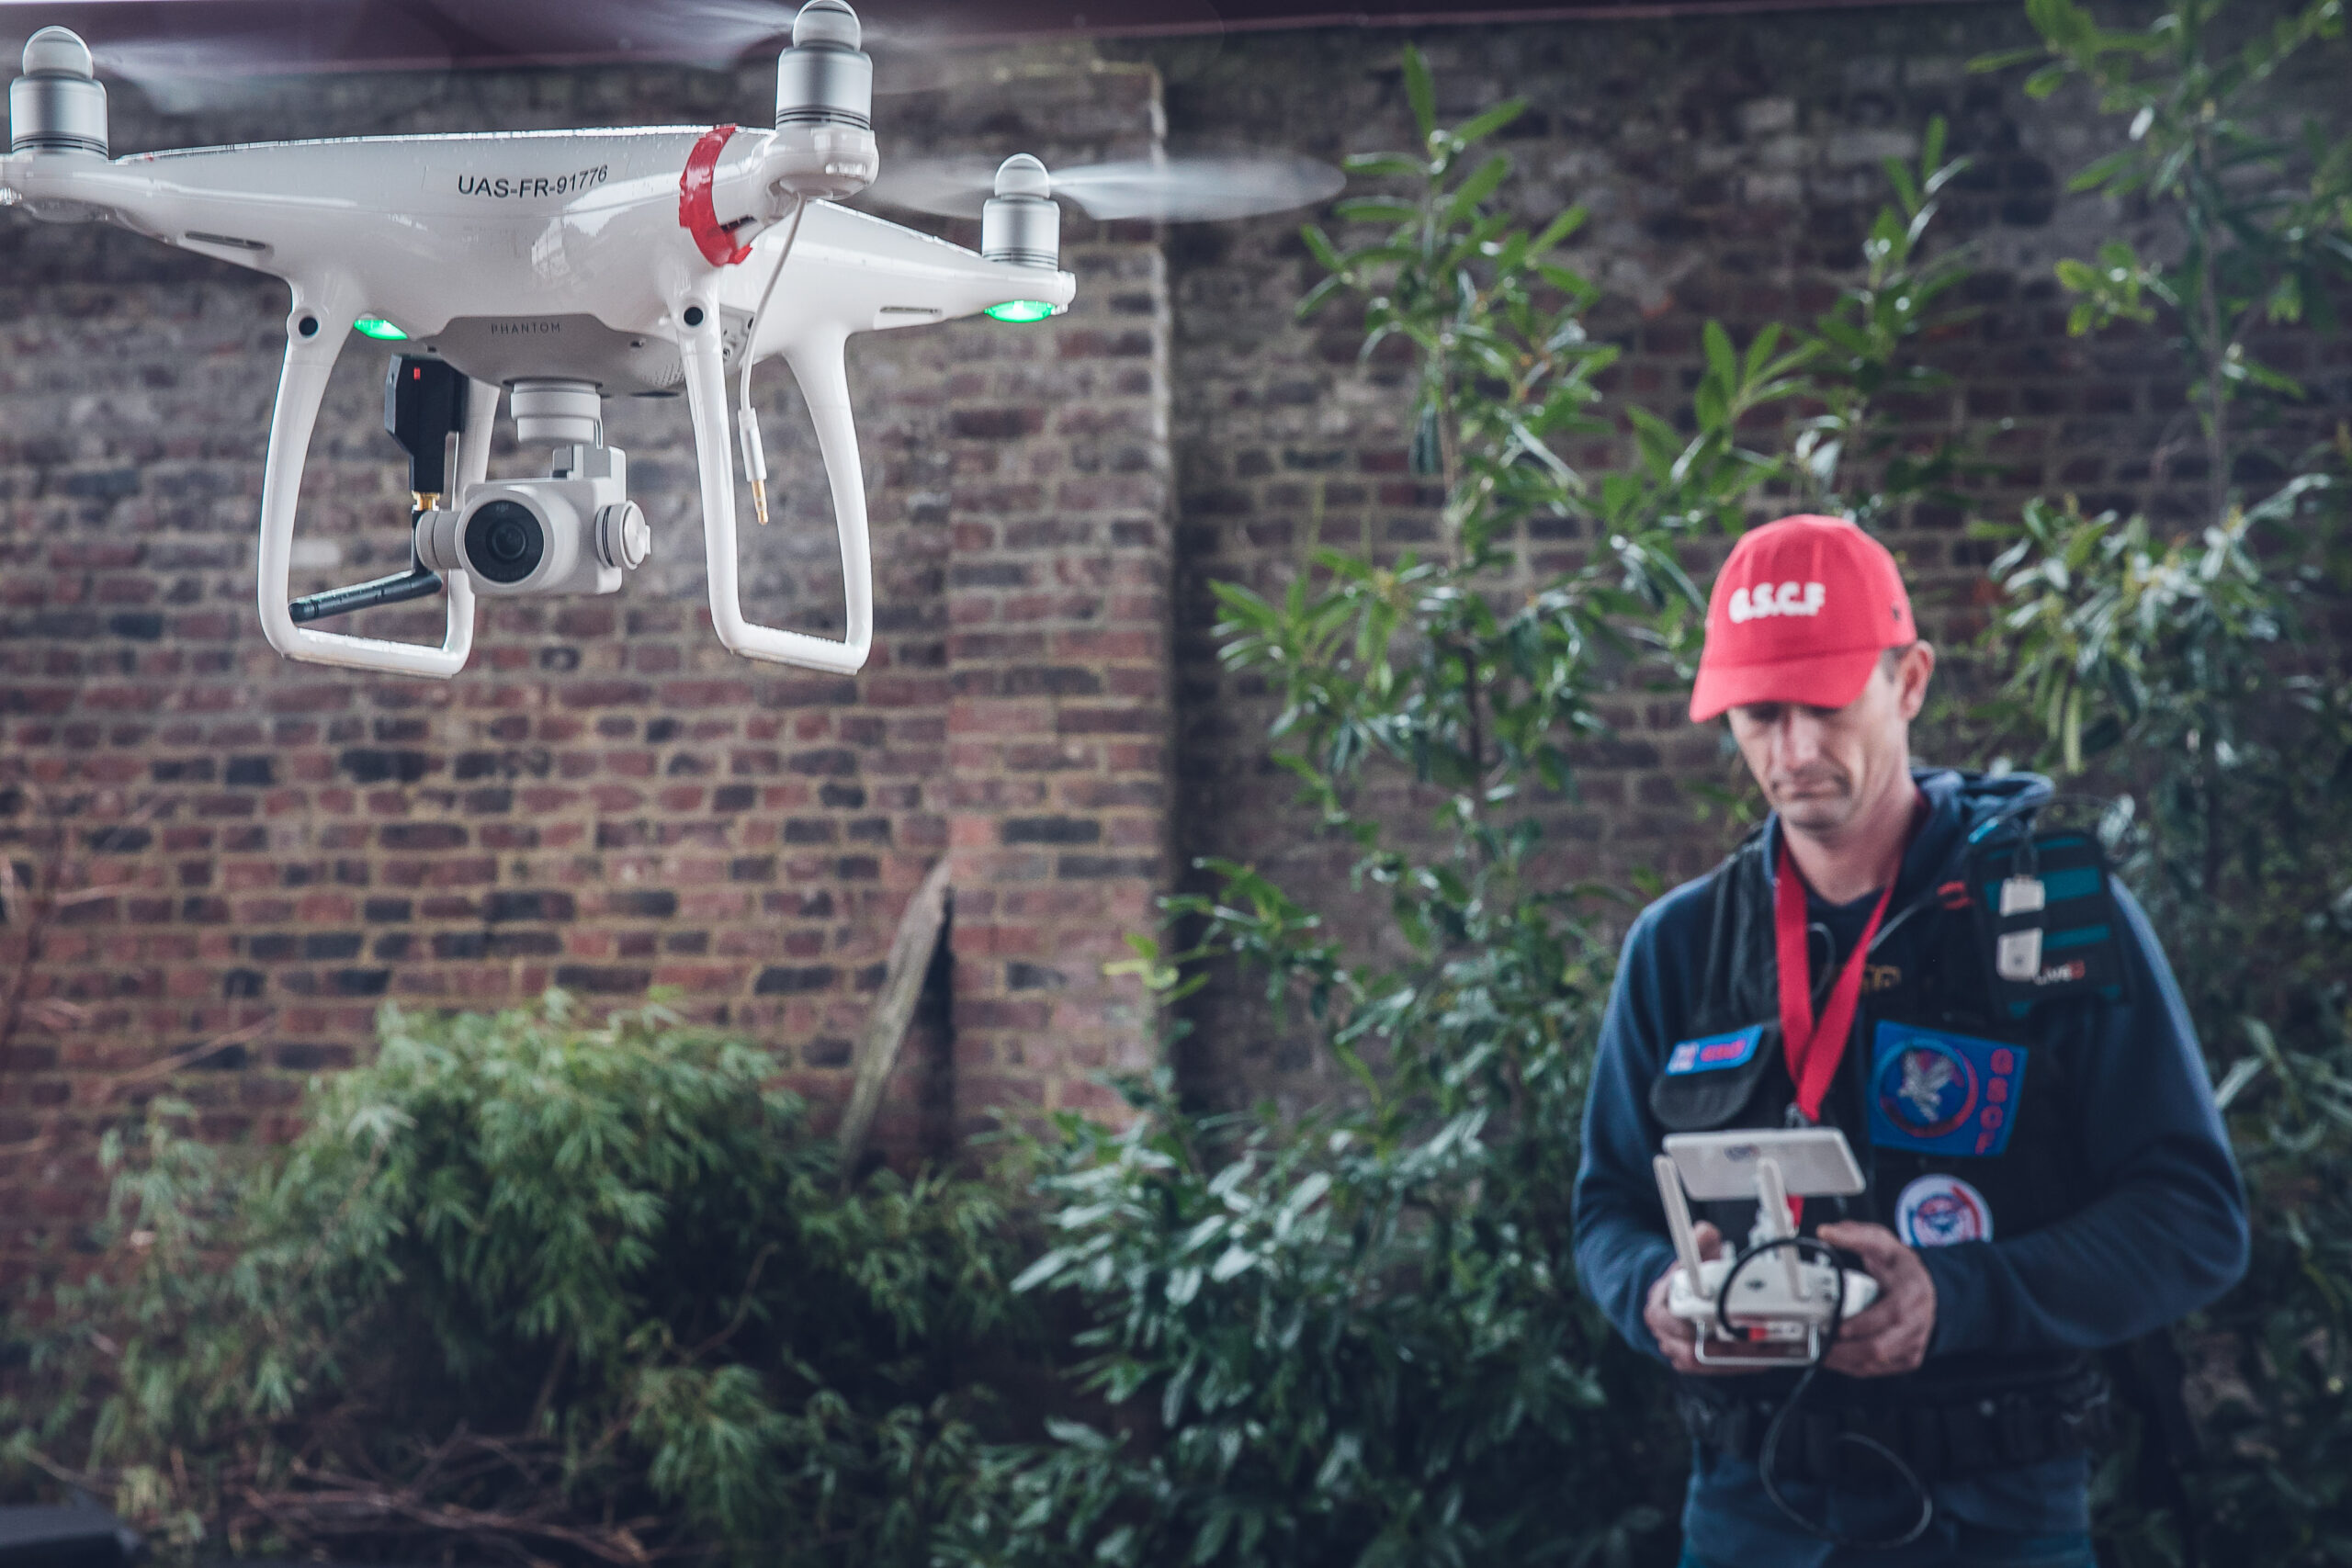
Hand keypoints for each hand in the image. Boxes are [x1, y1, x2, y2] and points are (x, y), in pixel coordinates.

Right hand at [1645, 1223, 1769, 1375]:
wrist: (1671, 1302)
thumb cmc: (1681, 1283)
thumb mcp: (1687, 1259)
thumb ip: (1698, 1245)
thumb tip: (1706, 1232)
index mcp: (1659, 1310)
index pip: (1671, 1321)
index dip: (1694, 1323)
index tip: (1719, 1318)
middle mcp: (1666, 1336)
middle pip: (1691, 1351)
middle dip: (1727, 1348)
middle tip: (1757, 1338)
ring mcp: (1680, 1354)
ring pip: (1706, 1364)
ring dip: (1738, 1360)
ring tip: (1769, 1350)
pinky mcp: (1697, 1365)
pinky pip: (1718, 1370)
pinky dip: (1741, 1365)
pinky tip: (1766, 1357)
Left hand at [1816, 1220, 1935, 1377]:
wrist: (1925, 1287)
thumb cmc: (1899, 1266)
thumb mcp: (1880, 1243)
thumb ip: (1854, 1235)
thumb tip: (1826, 1232)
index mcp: (1913, 1292)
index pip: (1891, 1314)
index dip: (1863, 1324)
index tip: (1838, 1326)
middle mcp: (1918, 1322)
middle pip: (1881, 1347)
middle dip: (1845, 1349)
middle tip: (1818, 1341)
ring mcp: (1914, 1343)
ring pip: (1877, 1362)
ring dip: (1844, 1360)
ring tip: (1819, 1350)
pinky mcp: (1907, 1358)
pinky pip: (1877, 1369)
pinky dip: (1852, 1367)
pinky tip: (1833, 1357)